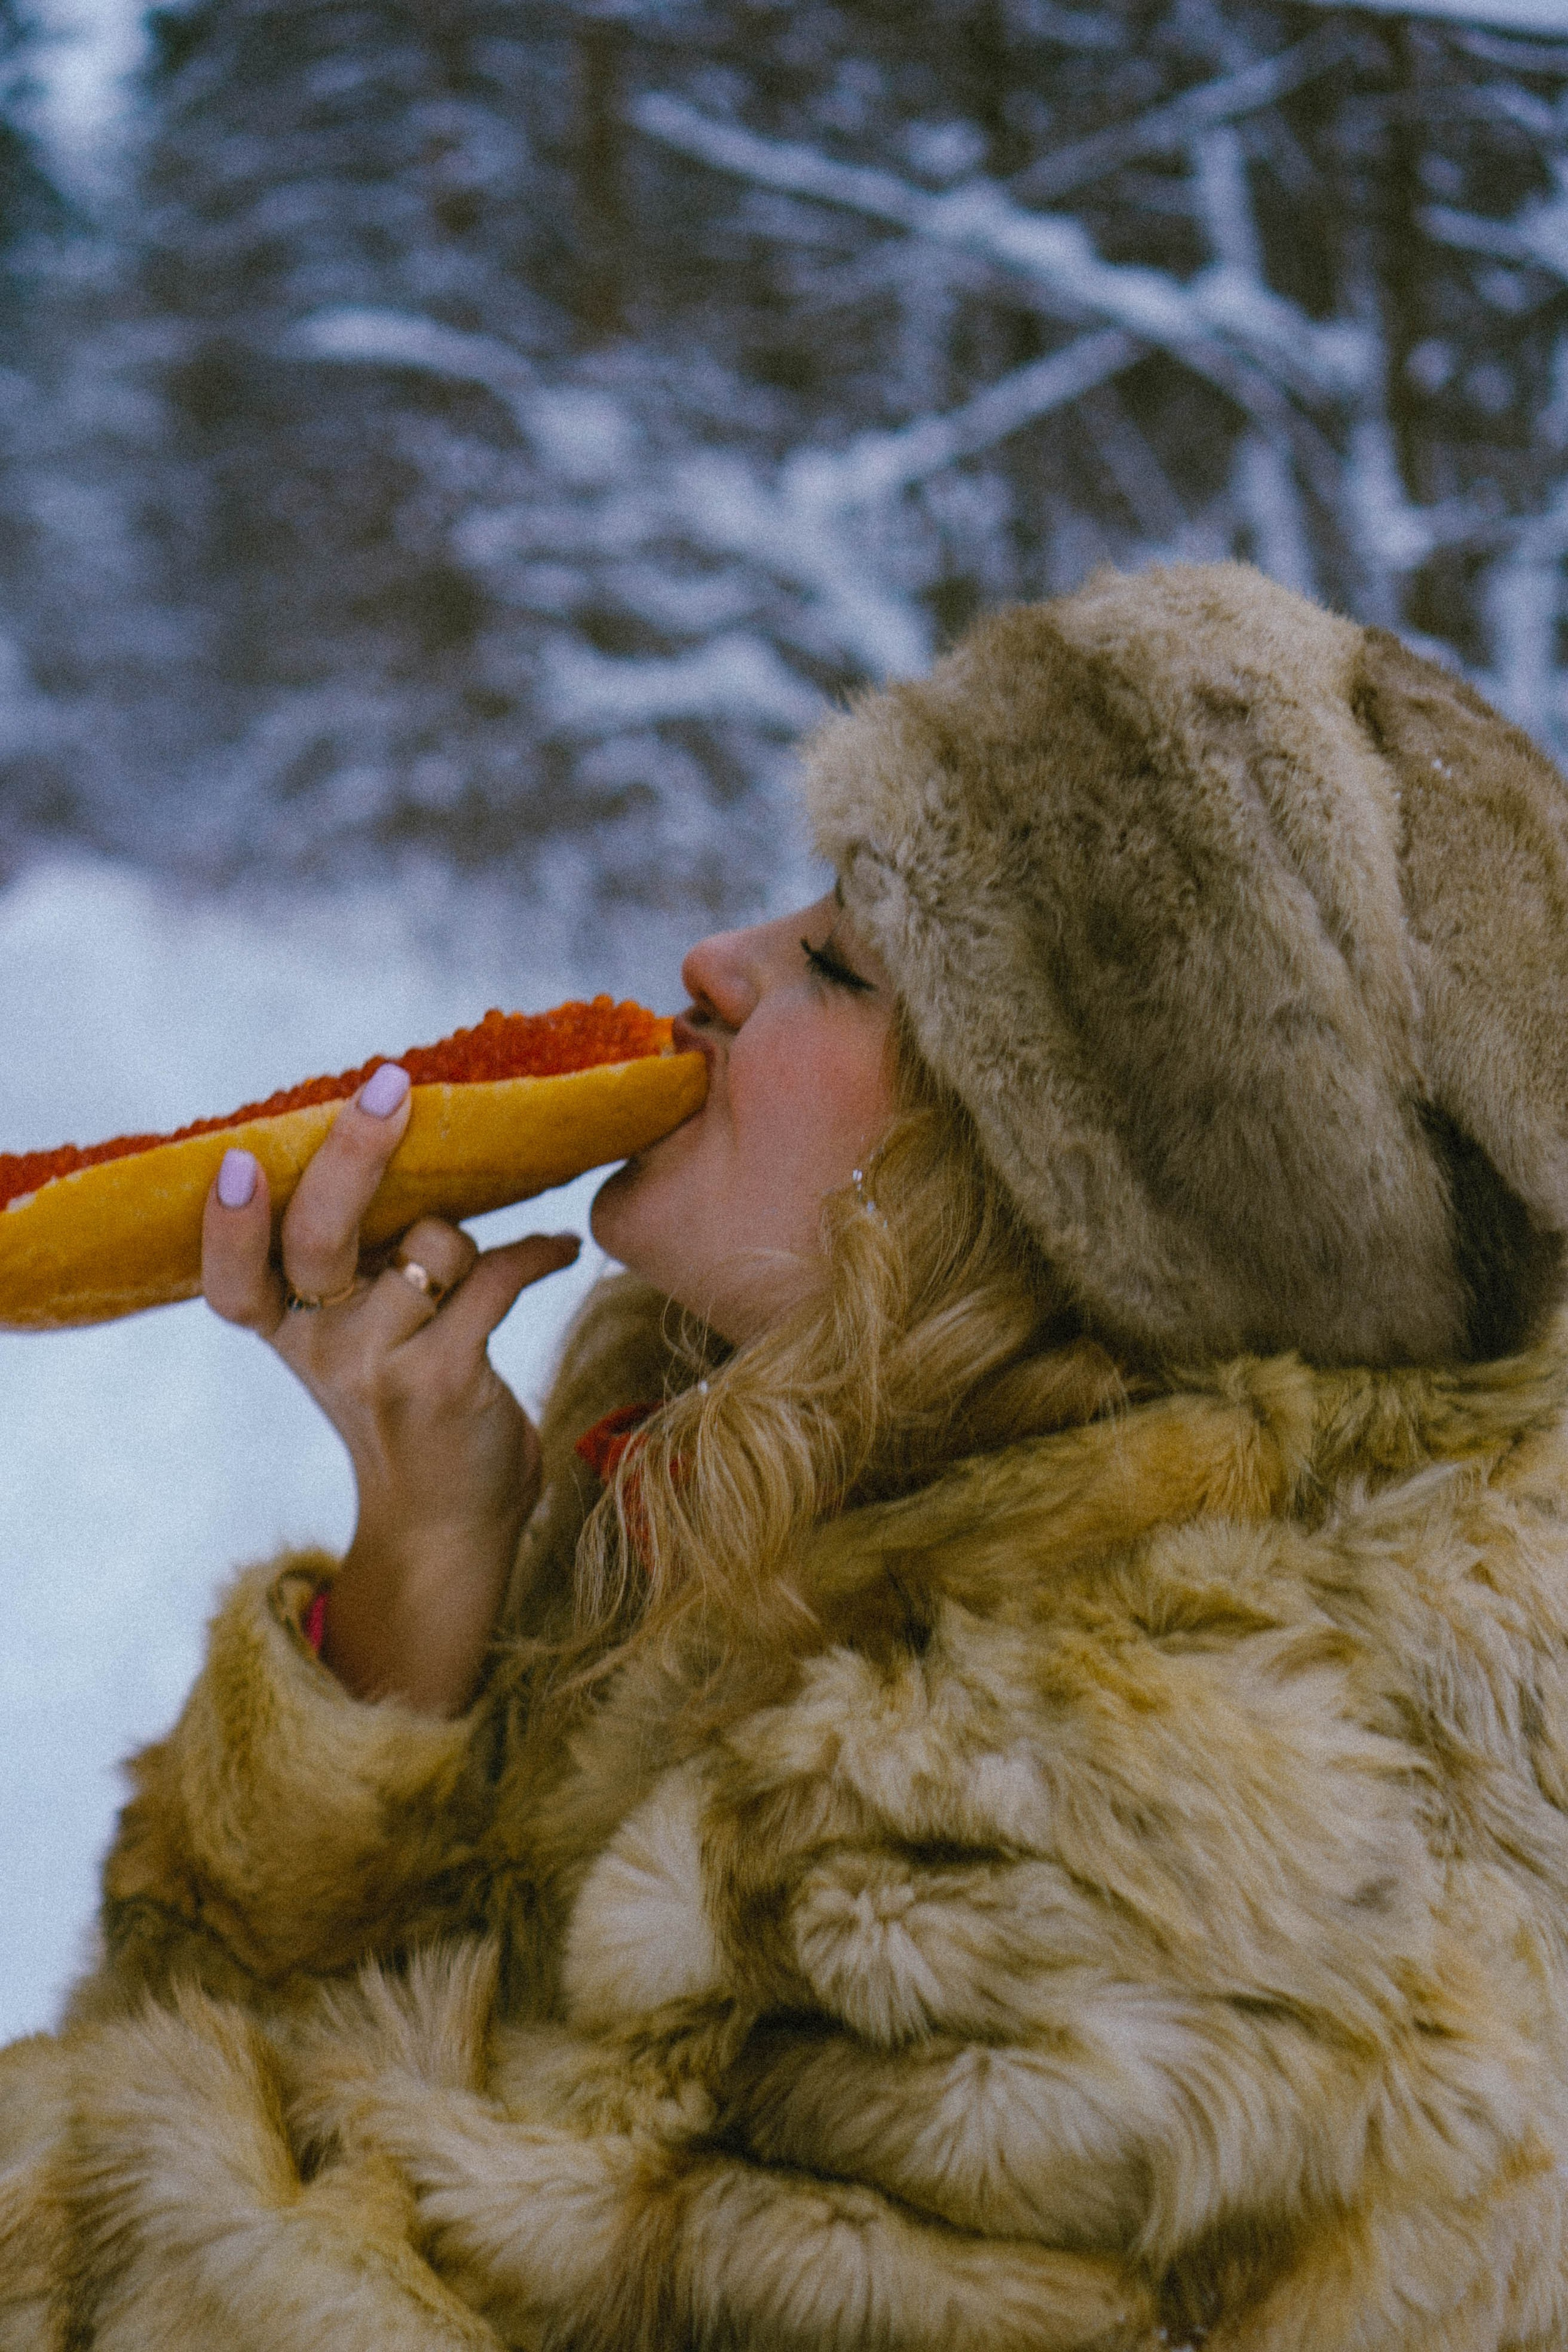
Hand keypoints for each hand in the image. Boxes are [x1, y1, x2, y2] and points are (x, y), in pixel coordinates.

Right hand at [201, 1062, 579, 1713]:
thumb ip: (361, 1270)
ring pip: (432, 1241)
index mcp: (291, 1333)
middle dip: (355, 1152)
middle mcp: (324, 1348)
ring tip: (491, 1265)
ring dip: (470, 1238)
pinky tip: (561, 1250)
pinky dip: (538, 1251)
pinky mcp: (446, 1379)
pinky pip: (496, 1275)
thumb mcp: (363, 1344)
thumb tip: (393, 1152)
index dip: (227, 1225)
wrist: (447, 1526)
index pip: (233, 1279)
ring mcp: (381, 1366)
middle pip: (321, 1234)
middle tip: (392, 1087)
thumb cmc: (411, 1411)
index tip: (237, 1161)